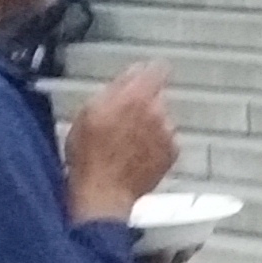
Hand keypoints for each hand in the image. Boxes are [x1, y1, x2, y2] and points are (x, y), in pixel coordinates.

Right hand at [65, 61, 176, 226]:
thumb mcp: (89, 111)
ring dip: (150, 125)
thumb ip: (115, 88)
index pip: (158, 70)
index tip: (143, 75)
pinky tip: (136, 155)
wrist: (104, 192)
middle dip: (143, 104)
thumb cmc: (89, 153)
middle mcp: (159, 111)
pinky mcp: (172, 153)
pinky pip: (165, 140)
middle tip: (122, 120)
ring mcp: (168, 133)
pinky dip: (155, 144)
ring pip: (161, 119)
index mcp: (137, 96)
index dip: (149, 71)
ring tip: (127, 143)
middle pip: (156, 97)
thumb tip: (133, 73)